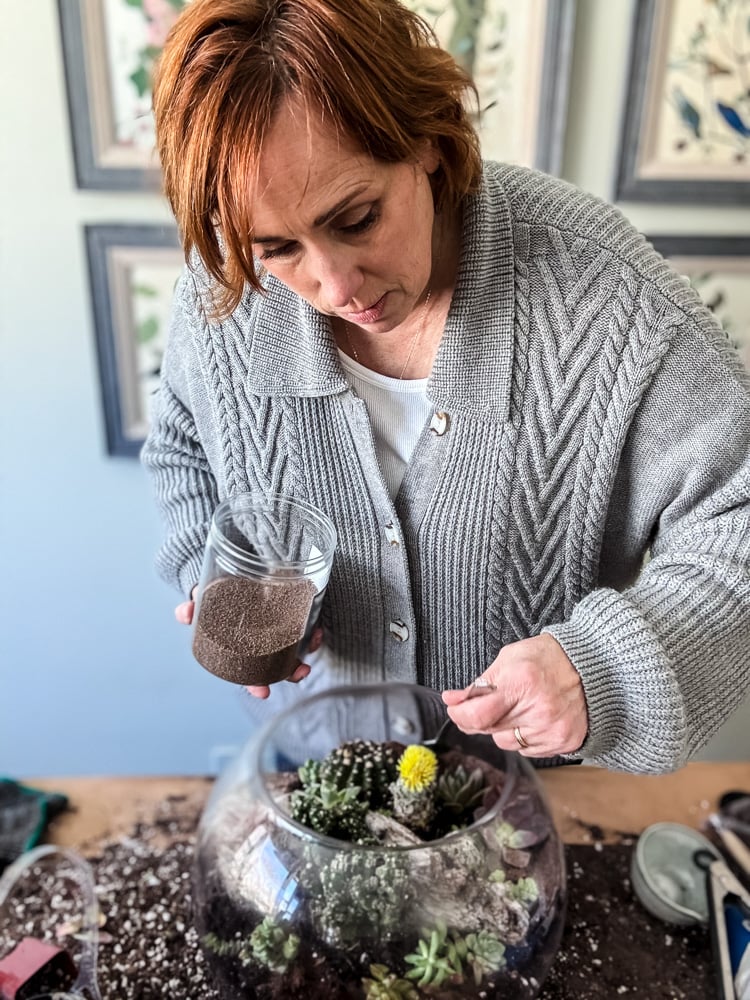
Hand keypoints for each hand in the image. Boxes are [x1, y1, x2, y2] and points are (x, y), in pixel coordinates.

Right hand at [174, 593, 323, 699]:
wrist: (236, 565)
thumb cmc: (218, 592)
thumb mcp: (203, 599)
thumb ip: (193, 607)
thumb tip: (183, 613)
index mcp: (243, 646)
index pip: (251, 672)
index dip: (256, 685)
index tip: (263, 694)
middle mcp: (264, 642)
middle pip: (279, 664)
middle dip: (290, 672)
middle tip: (300, 673)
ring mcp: (282, 629)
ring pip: (298, 649)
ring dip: (308, 650)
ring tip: (314, 646)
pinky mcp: (297, 611)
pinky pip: (309, 628)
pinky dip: (314, 634)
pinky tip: (317, 632)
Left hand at [442, 634, 587, 756]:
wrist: (591, 666)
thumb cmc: (547, 658)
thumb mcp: (509, 658)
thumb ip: (481, 682)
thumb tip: (454, 700)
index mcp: (522, 683)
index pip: (478, 715)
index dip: (460, 715)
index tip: (454, 709)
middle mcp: (539, 710)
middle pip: (490, 730)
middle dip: (480, 718)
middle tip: (488, 704)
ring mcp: (552, 729)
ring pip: (506, 743)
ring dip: (502, 729)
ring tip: (518, 707)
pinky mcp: (563, 742)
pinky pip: (527, 750)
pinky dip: (523, 737)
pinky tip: (533, 718)